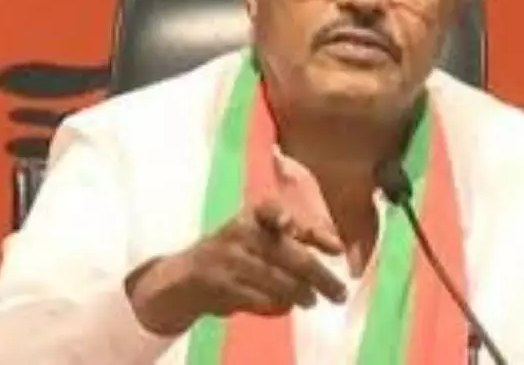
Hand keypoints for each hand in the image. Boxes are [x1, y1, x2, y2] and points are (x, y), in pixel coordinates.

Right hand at [127, 199, 347, 335]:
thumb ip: (294, 238)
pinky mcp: (218, 284)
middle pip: (290, 256)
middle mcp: (241, 232)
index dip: (311, 231)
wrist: (184, 277)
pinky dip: (274, 307)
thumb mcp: (259, 237)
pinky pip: (257, 299)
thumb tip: (337, 246)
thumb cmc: (235, 254)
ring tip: (311, 301)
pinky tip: (283, 308)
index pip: (283, 215)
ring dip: (299, 294)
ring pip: (277, 280)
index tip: (337, 248)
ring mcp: (227, 258)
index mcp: (253, 216)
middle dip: (320, 277)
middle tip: (340, 293)